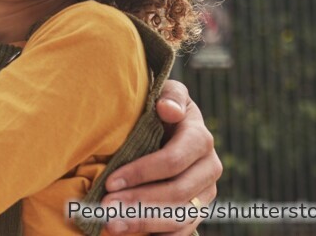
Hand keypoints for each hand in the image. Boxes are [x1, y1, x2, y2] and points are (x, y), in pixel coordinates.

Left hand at [101, 79, 221, 234]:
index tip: (110, 182)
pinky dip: (158, 235)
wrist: (170, 128)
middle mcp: (209, 168)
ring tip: (112, 224)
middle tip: (106, 208)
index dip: (142, 173)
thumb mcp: (166, 94)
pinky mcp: (197, 210)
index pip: (173, 160)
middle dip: (139, 201)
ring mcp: (205, 192)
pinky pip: (183, 231)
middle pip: (177, 192)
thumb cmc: (160, 109)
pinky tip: (129, 233)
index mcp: (200, 139)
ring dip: (144, 222)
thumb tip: (167, 109)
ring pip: (180, 215)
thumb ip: (170, 96)